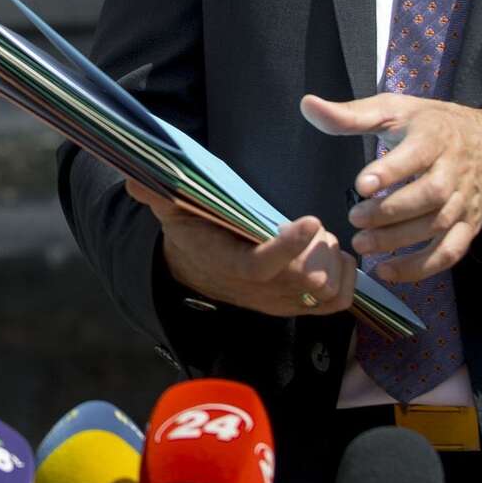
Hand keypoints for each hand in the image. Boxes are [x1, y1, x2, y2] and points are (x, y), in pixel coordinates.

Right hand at [124, 178, 356, 316]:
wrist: (198, 269)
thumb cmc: (193, 231)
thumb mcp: (171, 209)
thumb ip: (157, 192)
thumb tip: (134, 177)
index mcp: (230, 264)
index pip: (263, 265)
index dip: (289, 248)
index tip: (312, 220)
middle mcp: (258, 289)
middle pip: (306, 277)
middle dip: (318, 249)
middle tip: (311, 227)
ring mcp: (281, 301)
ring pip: (326, 290)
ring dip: (332, 262)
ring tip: (320, 240)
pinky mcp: (298, 305)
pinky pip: (339, 301)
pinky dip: (347, 278)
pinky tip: (334, 253)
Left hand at [301, 93, 481, 282]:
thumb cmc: (430, 125)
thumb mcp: (393, 110)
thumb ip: (350, 115)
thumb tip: (308, 105)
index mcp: (434, 138)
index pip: (416, 155)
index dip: (390, 172)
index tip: (362, 185)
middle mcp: (453, 171)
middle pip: (428, 196)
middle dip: (389, 212)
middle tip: (354, 218)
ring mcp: (463, 201)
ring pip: (436, 227)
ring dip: (398, 241)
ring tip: (362, 243)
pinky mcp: (468, 226)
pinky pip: (449, 253)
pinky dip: (420, 268)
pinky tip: (387, 271)